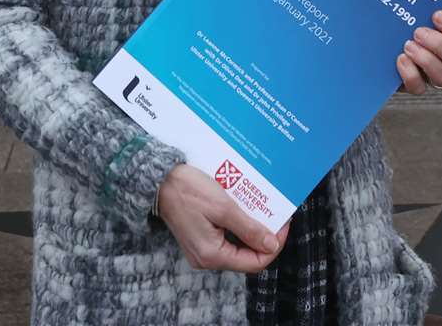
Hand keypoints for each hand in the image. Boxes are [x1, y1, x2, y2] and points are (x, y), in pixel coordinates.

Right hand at [156, 164, 288, 272]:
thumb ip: (248, 229)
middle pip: (246, 255)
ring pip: (237, 246)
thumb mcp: (223, 208)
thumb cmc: (188, 191)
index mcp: (212, 255)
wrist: (158, 180)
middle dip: (263, 235)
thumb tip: (272, 245)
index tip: (283, 224)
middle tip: (275, 214)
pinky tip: (244, 208)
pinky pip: (225, 237)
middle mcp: (206, 258)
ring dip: (251, 228)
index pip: (254, 262)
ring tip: (261, 209)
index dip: (273, 245)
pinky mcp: (199, 238)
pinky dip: (238, 224)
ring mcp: (201, 249)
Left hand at [397, 0, 441, 94]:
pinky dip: (411, 75)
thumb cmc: (409, 14)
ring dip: (427, 61)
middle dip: (441, 45)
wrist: (377, 35)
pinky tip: (399, 60)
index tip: (436, 15)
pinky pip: (419, 88)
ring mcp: (432, 74)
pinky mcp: (413, 85)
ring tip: (407, 46)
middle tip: (417, 31)